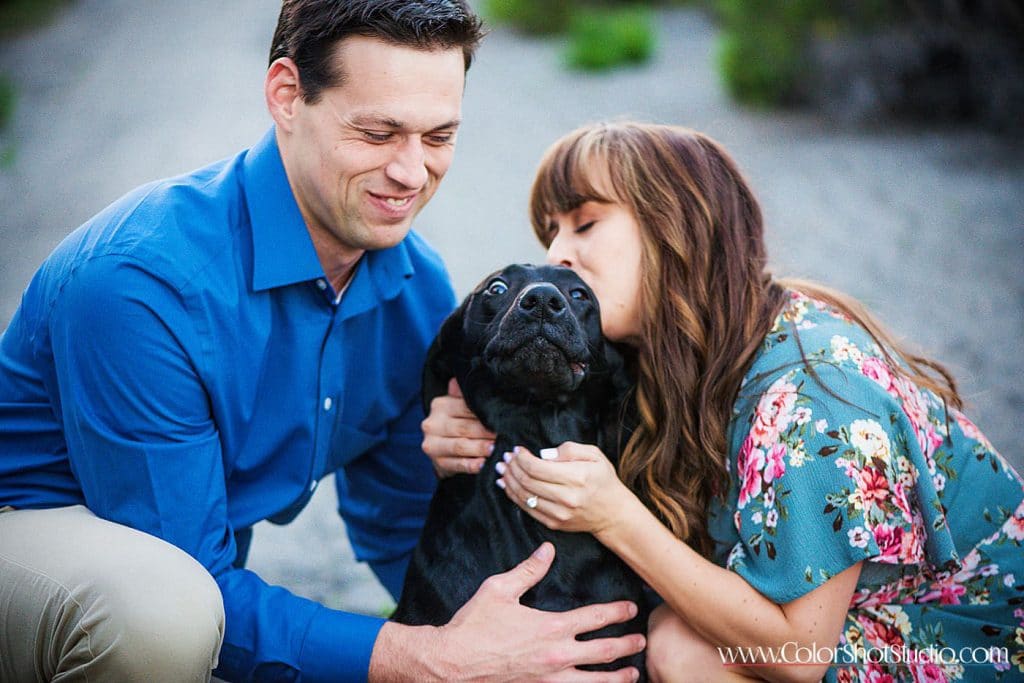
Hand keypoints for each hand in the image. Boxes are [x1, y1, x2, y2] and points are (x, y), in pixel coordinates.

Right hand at [370, 543, 643, 681]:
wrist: (452, 664)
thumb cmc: (473, 625)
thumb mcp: (499, 590)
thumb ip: (527, 570)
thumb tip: (547, 550)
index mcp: (551, 626)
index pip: (595, 617)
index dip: (617, 611)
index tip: (631, 607)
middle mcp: (557, 655)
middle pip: (604, 651)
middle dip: (627, 645)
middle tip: (641, 640)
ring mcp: (550, 679)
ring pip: (595, 682)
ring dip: (618, 677)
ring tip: (633, 674)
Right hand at [421, 378, 494, 476]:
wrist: (441, 448)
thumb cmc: (457, 422)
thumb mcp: (459, 405)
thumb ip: (466, 394)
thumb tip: (482, 375)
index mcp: (440, 405)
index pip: (464, 408)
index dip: (484, 414)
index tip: (502, 418)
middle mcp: (432, 424)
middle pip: (463, 428)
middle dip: (486, 433)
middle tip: (504, 435)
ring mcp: (432, 445)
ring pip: (460, 446)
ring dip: (480, 449)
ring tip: (496, 449)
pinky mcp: (438, 463)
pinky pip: (457, 464)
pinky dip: (472, 465)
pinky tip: (484, 464)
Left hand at [496, 443, 634, 536]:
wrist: (613, 513)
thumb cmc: (603, 480)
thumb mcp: (594, 455)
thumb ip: (569, 449)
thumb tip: (543, 454)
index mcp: (576, 477)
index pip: (537, 467)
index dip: (521, 458)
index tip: (516, 450)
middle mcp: (566, 497)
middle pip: (527, 481)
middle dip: (512, 467)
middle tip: (505, 458)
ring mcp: (559, 513)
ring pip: (524, 496)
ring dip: (509, 481)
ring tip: (503, 469)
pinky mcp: (554, 523)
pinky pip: (527, 509)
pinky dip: (513, 496)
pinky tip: (507, 485)